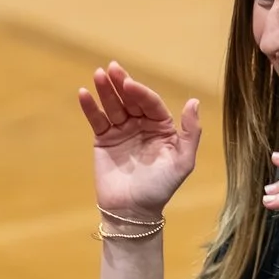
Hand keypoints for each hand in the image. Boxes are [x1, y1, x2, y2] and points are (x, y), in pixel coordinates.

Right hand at [78, 63, 199, 224]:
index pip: (151, 103)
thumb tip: (194, 102)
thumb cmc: (161, 187)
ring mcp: (122, 130)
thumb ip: (191, 132)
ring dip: (105, 90)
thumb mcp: (183, 161)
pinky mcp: (104, 139)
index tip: (130, 84)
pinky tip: (83, 94)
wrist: (133, 211)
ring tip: (98, 74)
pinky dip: (90, 107)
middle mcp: (142, 125)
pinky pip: (97, 120)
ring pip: (113, 105)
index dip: (141, 93)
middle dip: (121, 83)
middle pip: (131, 99)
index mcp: (162, 127)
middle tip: (112, 68)